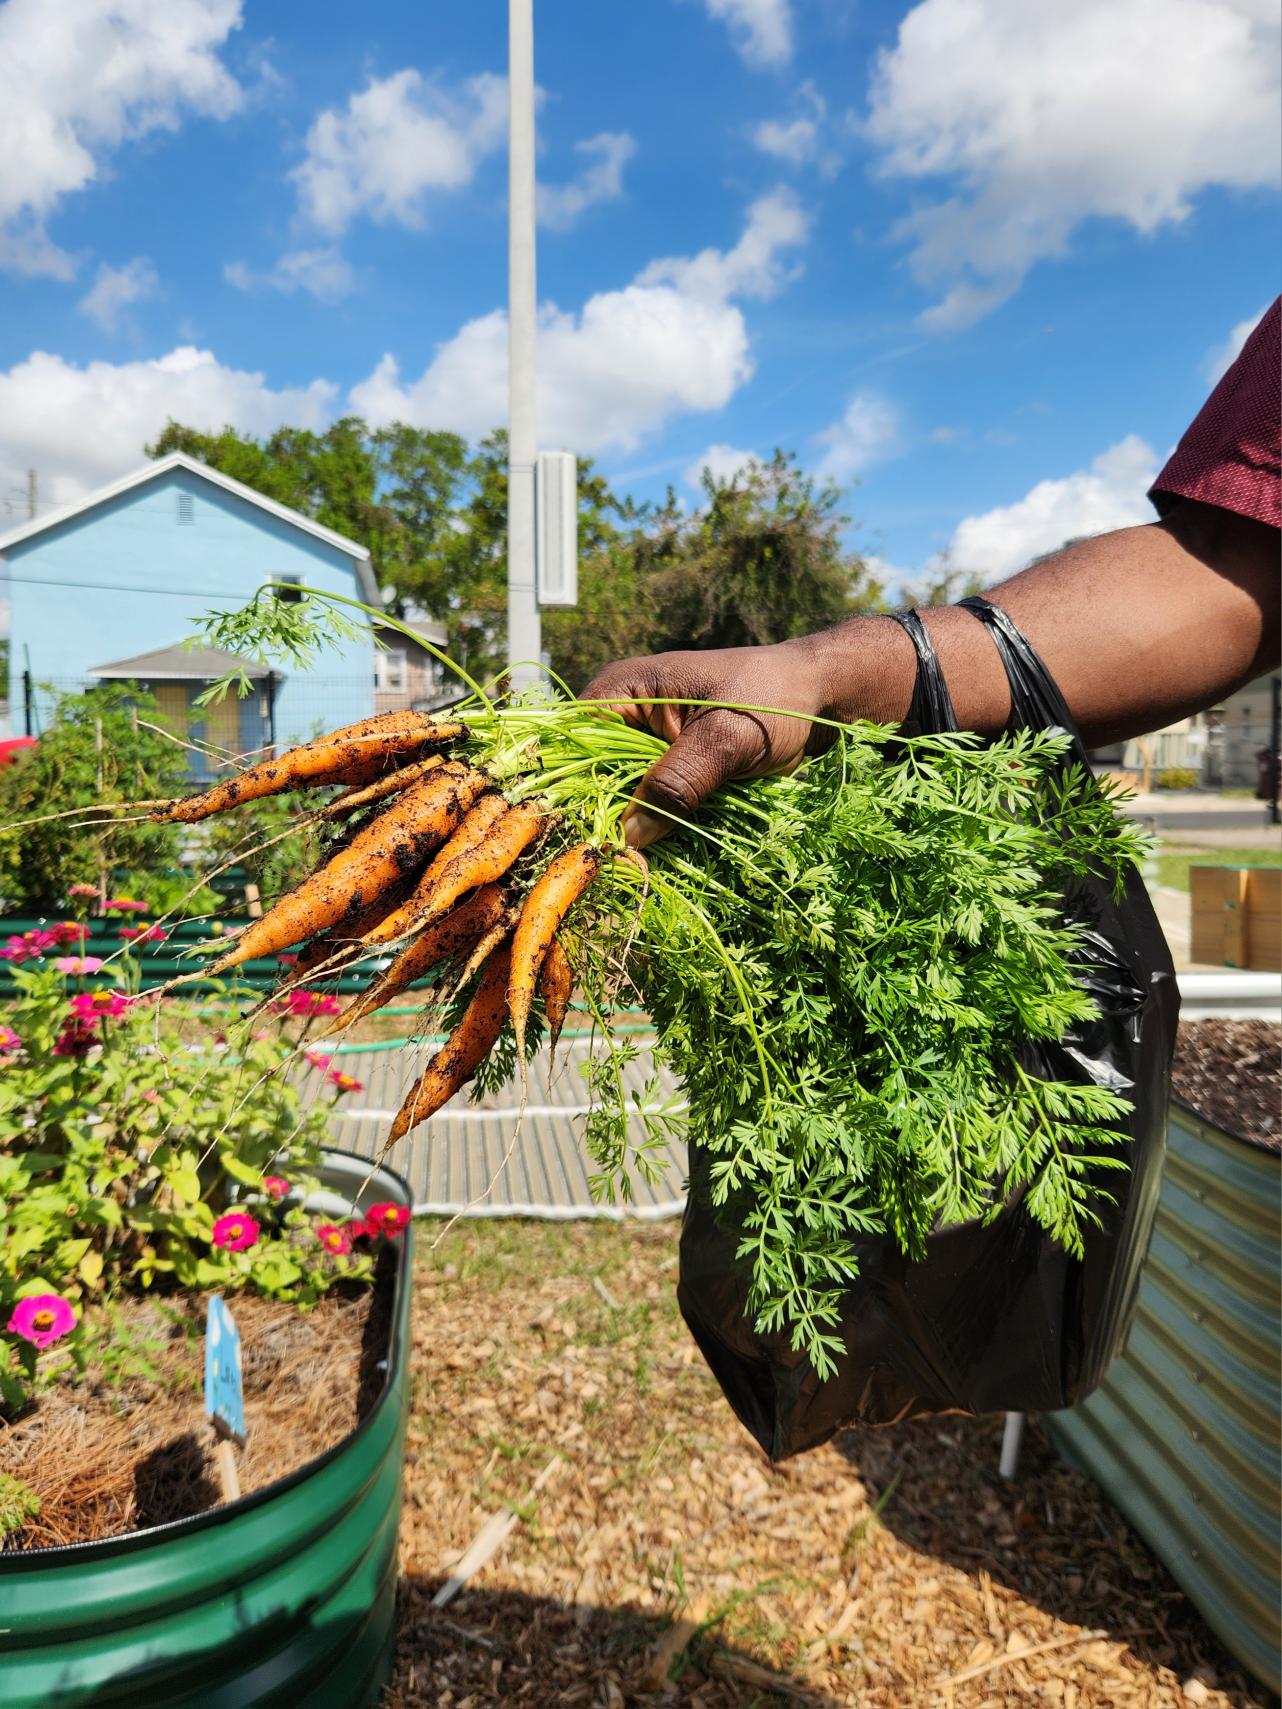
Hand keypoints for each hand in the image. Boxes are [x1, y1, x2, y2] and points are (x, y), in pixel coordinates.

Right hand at [581, 641, 830, 847]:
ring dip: (631, 830)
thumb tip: (628, 836)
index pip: (571, 743)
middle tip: (615, 864)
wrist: (818, 698)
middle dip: (603, 818)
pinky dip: (656, 829)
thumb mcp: (725, 740)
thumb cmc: (773, 700)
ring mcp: (646, 747)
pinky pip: (649, 804)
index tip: (584, 836)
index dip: (571, 789)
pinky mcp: (670, 771)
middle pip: (590, 777)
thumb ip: (677, 783)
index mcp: (622, 690)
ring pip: (620, 797)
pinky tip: (658, 858)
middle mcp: (623, 718)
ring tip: (635, 868)